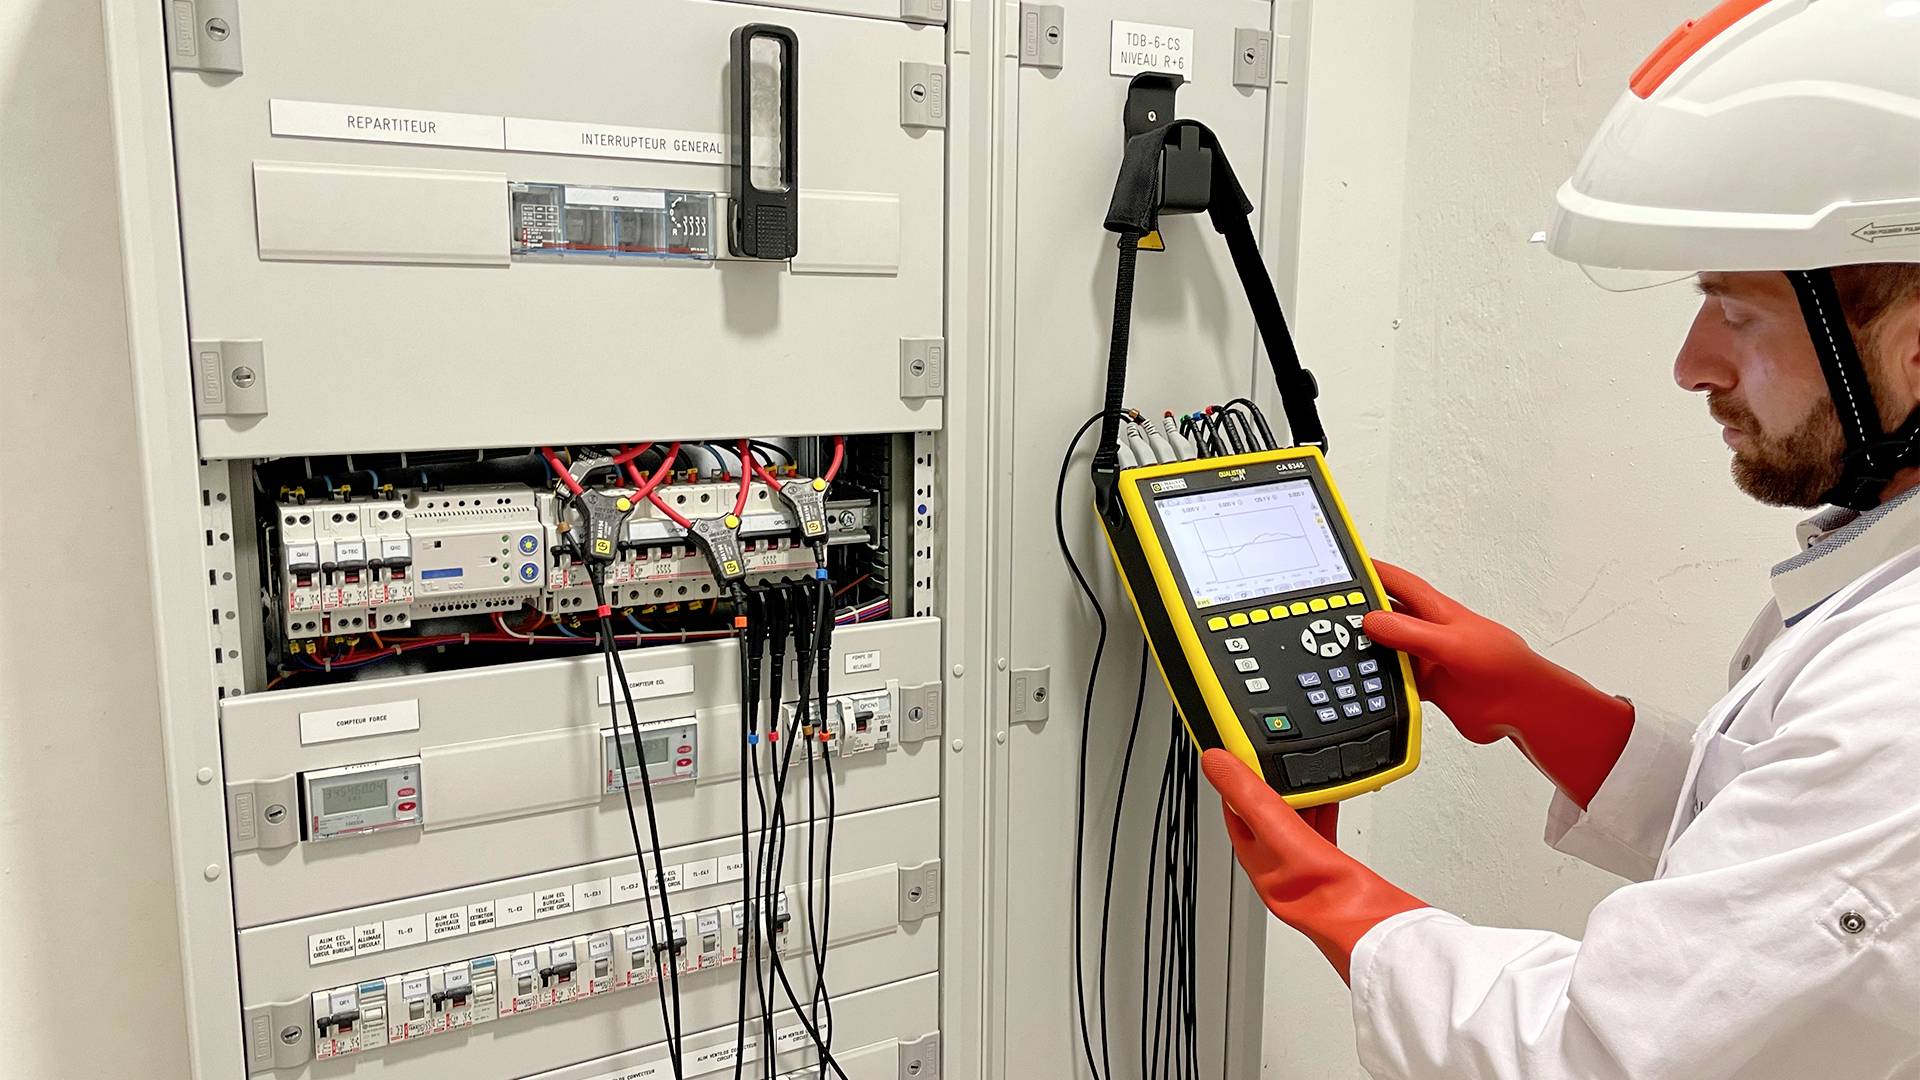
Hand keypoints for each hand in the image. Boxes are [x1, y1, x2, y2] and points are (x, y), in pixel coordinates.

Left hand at [1204, 749, 1426, 982]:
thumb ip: (1246, 793)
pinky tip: (1334, 801)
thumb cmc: (1322, 894)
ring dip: (1300, 798)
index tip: (1238, 758)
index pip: (1234, 812)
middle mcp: (1279, 867)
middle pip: (1266, 816)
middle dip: (1271, 787)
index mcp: (1257, 860)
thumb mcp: (1276, 828)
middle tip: (1276, 761)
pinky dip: (1325, 811)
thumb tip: (1215, 763)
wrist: (1372, 926)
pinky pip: (1323, 833)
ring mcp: (1308, 870)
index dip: (1234, 782)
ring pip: (1296, 824)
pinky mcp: (1336, 871)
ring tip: (1305, 775)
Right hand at [1361, 560, 1634, 808]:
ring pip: (1388, 650)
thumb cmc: (1503, 666)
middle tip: (1328, 612)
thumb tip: (1372, 620)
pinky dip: (1382, 684)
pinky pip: (1397, 681)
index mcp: (1436, 611)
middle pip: (1386, 616)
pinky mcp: (1429, 686)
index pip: (1397, 583)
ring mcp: (1428, 659)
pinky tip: (1368, 686)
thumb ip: (1411, 632)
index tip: (1345, 564)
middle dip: (1361, 612)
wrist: (1523, 707)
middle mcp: (1429, 632)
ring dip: (1370, 651)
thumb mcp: (1451, 644)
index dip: (1371, 571)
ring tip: (1340, 650)